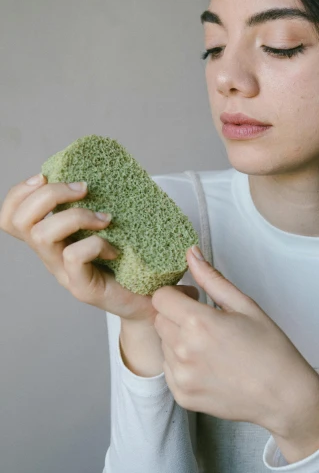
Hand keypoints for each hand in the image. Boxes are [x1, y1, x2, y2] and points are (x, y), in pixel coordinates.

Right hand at [0, 173, 156, 321]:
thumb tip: (101, 171)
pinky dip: (96, 244)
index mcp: (51, 239)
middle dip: (49, 194)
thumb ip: (95, 206)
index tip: (45, 175)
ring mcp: (63, 273)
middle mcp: (51, 255)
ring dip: (75, 216)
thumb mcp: (108, 228)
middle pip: (20, 221)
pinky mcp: (81, 287)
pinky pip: (74, 256)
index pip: (11, 215)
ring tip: (104, 219)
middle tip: (84, 188)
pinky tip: (115, 249)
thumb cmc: (132, 263)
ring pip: (42, 235)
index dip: (19, 192)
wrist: (150, 302)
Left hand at [151, 246, 318, 437]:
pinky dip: (183, 365)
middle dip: (177, 317)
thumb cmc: (271, 349)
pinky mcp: (182, 396)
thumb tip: (191, 254)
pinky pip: (170, 371)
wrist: (284, 396)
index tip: (194, 299)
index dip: (177, 295)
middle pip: (160, 320)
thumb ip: (212, 278)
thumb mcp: (245, 306)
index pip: (161, 298)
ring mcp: (181, 376)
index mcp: (198, 323)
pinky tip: (210, 366)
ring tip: (211, 348)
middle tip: (206, 324)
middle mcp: (183, 350)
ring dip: (179, 341)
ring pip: (164, 346)